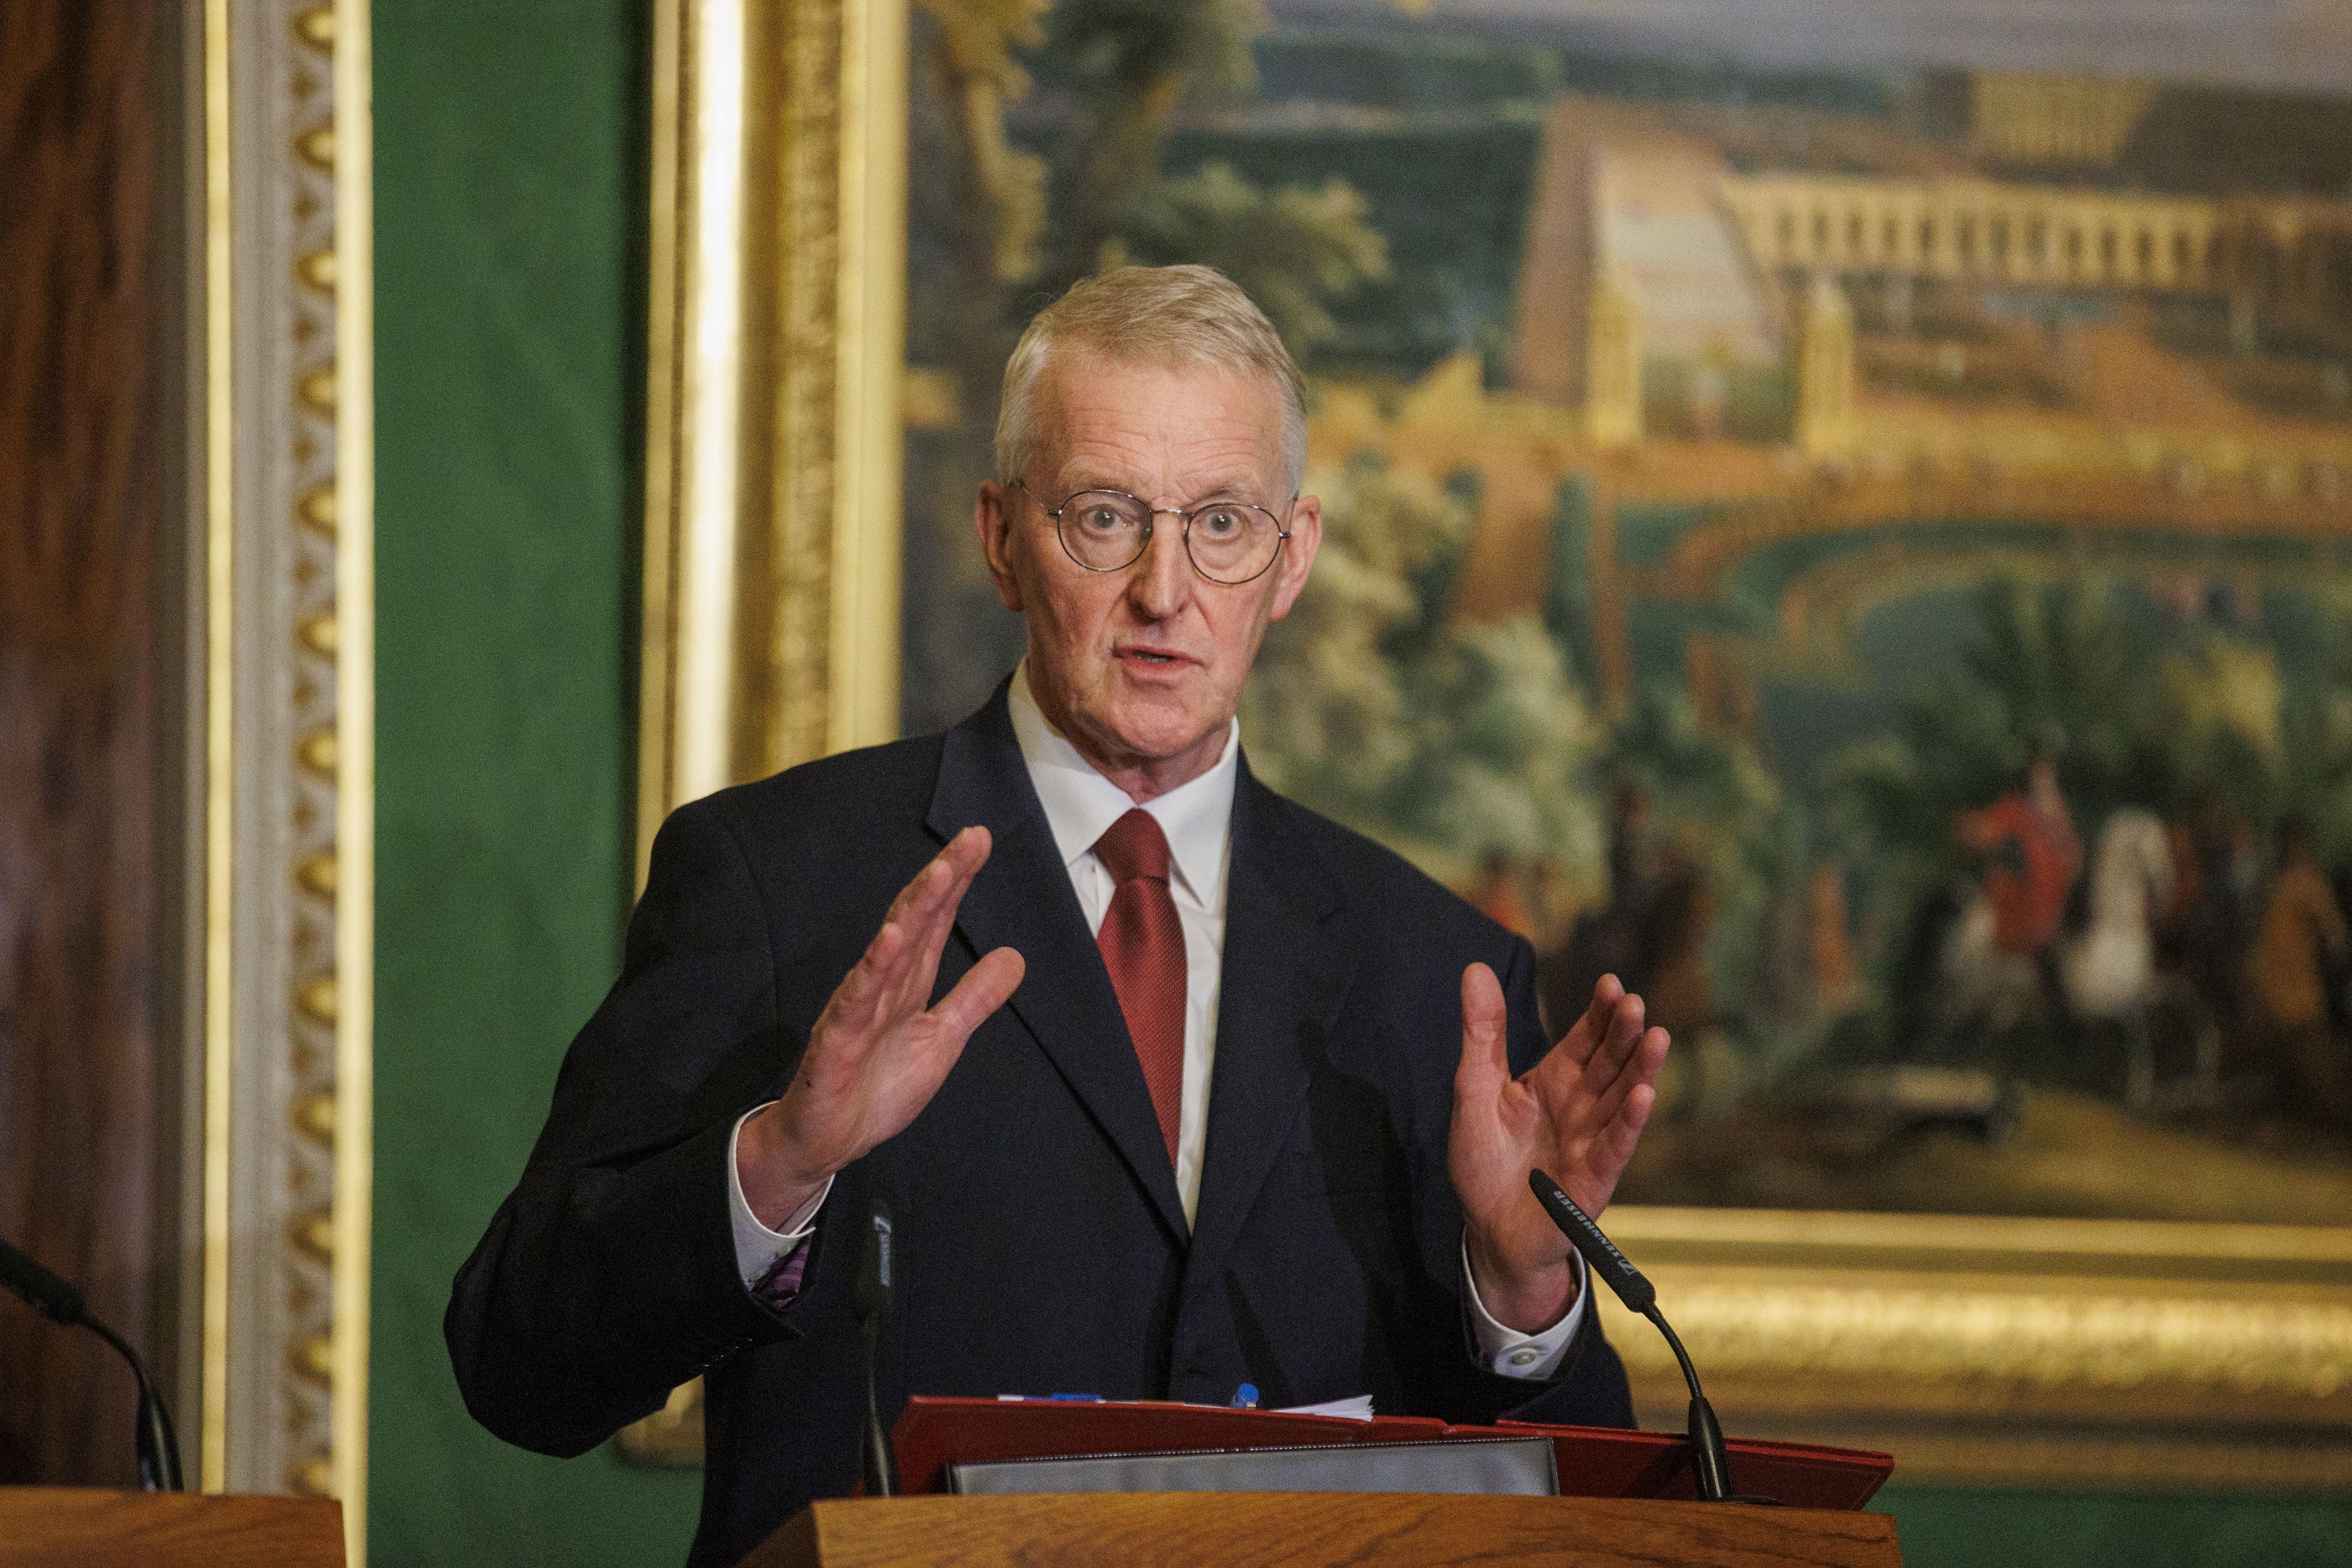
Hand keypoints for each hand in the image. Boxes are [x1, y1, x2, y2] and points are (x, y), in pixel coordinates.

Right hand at [736, 827, 1024, 1226]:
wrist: (828, 1142)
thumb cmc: (876, 1088)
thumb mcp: (943, 1040)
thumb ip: (974, 998)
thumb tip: (1015, 956)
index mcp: (908, 983)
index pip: (935, 921)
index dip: (957, 881)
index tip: (979, 839)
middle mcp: (882, 985)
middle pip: (914, 921)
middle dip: (942, 879)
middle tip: (971, 839)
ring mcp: (857, 1009)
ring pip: (889, 951)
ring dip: (914, 911)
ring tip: (940, 874)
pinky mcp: (835, 1041)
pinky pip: (855, 1000)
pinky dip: (873, 969)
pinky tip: (890, 940)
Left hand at [1447, 968, 1666, 1333]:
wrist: (1487, 1230)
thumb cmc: (1484, 1160)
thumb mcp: (1474, 1088)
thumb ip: (1482, 1033)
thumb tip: (1474, 968)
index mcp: (1554, 1081)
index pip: (1585, 1039)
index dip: (1599, 1013)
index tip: (1610, 984)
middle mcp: (1581, 1106)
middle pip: (1610, 1062)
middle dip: (1624, 1033)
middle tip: (1634, 1003)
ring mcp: (1592, 1140)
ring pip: (1622, 1098)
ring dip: (1641, 1070)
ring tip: (1658, 1037)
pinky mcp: (1594, 1178)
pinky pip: (1615, 1145)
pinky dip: (1629, 1122)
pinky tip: (1644, 1095)